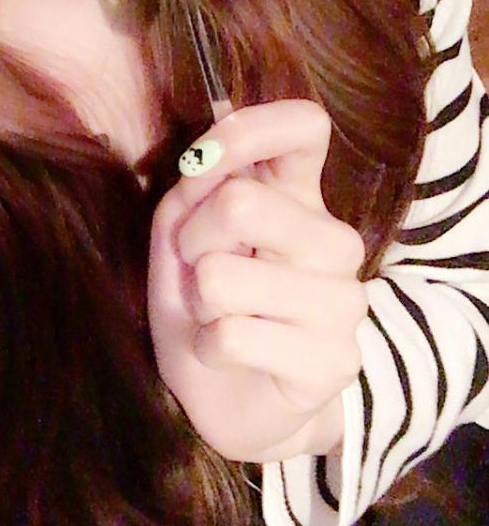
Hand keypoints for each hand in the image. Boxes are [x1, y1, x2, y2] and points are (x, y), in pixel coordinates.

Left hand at [147, 99, 367, 462]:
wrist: (231, 401)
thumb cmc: (204, 305)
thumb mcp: (182, 238)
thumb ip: (194, 189)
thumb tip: (215, 124)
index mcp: (299, 197)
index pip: (305, 127)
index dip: (247, 130)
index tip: (201, 162)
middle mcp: (332, 240)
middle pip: (242, 203)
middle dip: (192, 239)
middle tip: (199, 268)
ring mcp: (343, 301)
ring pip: (223, 277)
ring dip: (198, 301)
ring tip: (217, 316)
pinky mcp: (334, 361)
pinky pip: (230, 336)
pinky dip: (206, 347)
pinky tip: (228, 355)